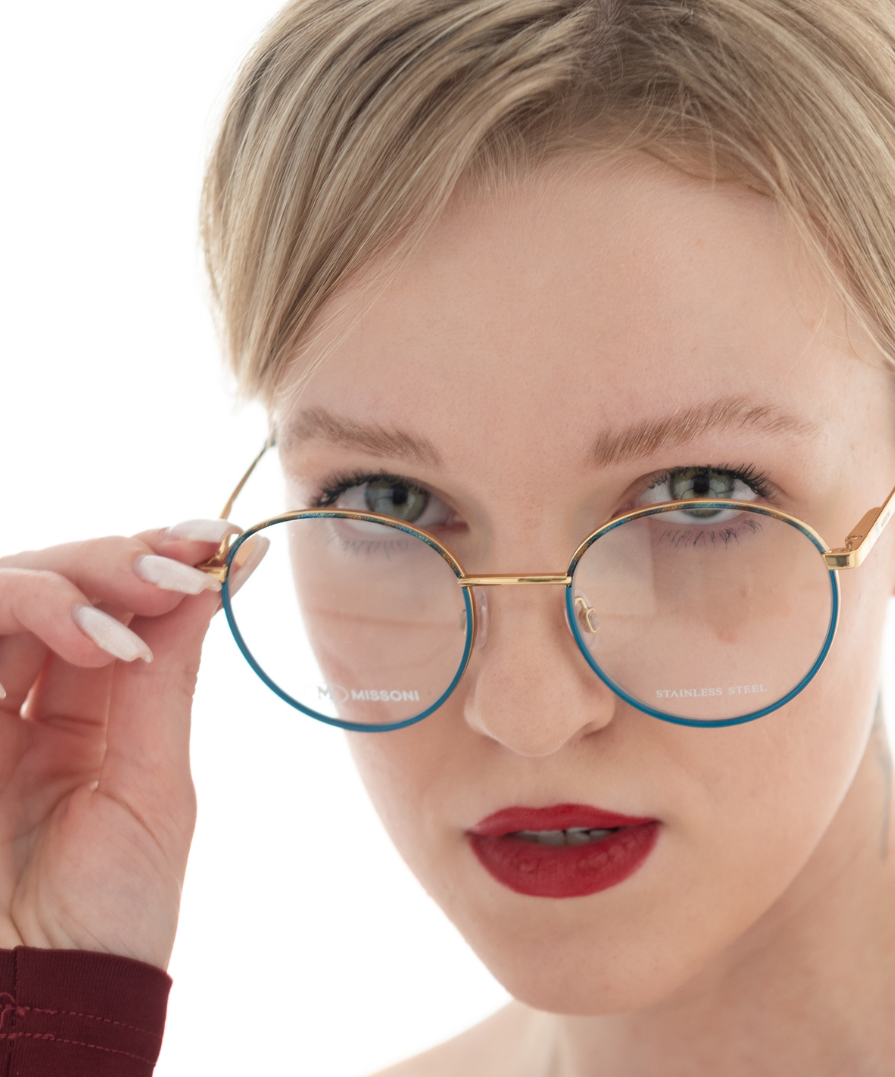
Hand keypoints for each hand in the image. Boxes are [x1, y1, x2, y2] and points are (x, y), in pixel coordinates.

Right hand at [0, 521, 240, 968]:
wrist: (41, 1001)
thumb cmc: (106, 912)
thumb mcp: (154, 781)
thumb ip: (168, 677)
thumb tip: (220, 576)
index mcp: (87, 717)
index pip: (115, 611)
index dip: (161, 564)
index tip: (226, 538)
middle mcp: (25, 700)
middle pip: (59, 582)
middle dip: (126, 557)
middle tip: (190, 557)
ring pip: (8, 588)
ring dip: (85, 576)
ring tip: (152, 596)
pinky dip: (35, 612)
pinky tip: (103, 640)